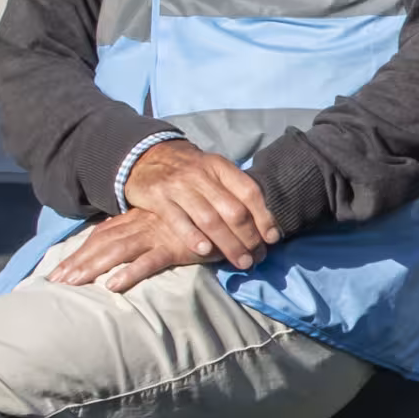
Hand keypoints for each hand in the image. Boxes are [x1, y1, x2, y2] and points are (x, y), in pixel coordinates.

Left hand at [44, 204, 220, 292]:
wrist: (229, 212)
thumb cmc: (196, 223)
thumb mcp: (164, 225)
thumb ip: (144, 233)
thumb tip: (121, 249)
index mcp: (136, 221)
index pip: (100, 237)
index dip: (78, 254)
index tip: (58, 271)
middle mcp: (141, 226)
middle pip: (101, 245)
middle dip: (77, 263)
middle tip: (54, 281)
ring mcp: (156, 236)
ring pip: (117, 252)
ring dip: (93, 267)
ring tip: (73, 284)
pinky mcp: (174, 247)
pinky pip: (149, 262)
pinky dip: (130, 273)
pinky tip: (112, 285)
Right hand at [119, 141, 276, 267]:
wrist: (145, 156)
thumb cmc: (188, 171)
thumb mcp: (213, 170)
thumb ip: (234, 191)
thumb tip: (264, 222)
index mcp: (220, 167)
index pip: (250, 192)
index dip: (264, 217)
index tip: (273, 239)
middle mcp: (201, 175)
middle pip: (233, 210)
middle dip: (249, 238)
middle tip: (257, 258)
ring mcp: (178, 186)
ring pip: (210, 219)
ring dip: (228, 244)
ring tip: (240, 262)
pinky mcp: (158, 197)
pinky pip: (178, 221)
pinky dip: (193, 237)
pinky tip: (205, 252)